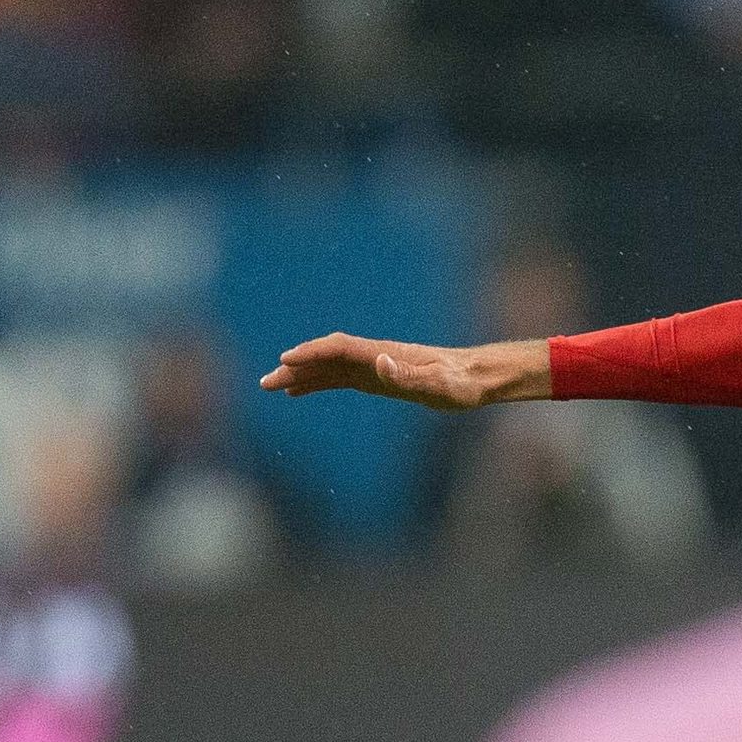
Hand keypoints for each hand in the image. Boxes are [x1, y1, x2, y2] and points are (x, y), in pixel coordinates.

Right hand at [262, 333, 545, 409]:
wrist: (477, 378)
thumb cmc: (462, 385)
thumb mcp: (441, 386)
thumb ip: (410, 376)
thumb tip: (379, 361)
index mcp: (384, 355)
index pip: (338, 348)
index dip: (311, 353)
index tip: (285, 361)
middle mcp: (374, 356)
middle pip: (325, 357)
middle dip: (295, 368)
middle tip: (265, 383)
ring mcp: (374, 366)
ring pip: (328, 368)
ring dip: (299, 376)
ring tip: (271, 387)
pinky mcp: (377, 378)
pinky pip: (339, 378)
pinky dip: (315, 383)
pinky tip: (298, 392)